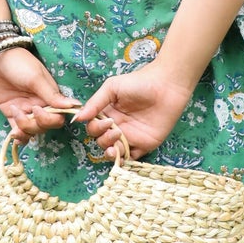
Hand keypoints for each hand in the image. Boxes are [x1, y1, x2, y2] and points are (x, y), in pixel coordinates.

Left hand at [0, 45, 78, 139]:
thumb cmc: (19, 63)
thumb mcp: (37, 77)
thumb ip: (52, 95)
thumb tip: (74, 106)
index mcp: (50, 96)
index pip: (59, 116)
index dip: (52, 119)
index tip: (39, 110)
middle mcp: (40, 106)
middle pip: (46, 126)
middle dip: (37, 124)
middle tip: (27, 111)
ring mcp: (26, 111)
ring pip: (33, 131)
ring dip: (25, 128)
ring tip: (15, 112)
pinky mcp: (12, 114)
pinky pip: (19, 131)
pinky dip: (19, 137)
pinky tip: (14, 134)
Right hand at [73, 60, 195, 159]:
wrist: (166, 86)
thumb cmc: (139, 82)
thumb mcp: (112, 87)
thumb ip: (95, 103)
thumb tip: (77, 118)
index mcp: (107, 114)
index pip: (93, 127)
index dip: (95, 128)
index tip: (105, 121)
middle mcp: (117, 127)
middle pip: (101, 141)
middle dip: (103, 139)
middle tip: (114, 130)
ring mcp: (130, 137)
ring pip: (113, 152)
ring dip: (110, 152)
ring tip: (115, 145)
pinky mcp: (144, 145)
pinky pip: (131, 158)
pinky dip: (124, 160)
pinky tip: (122, 154)